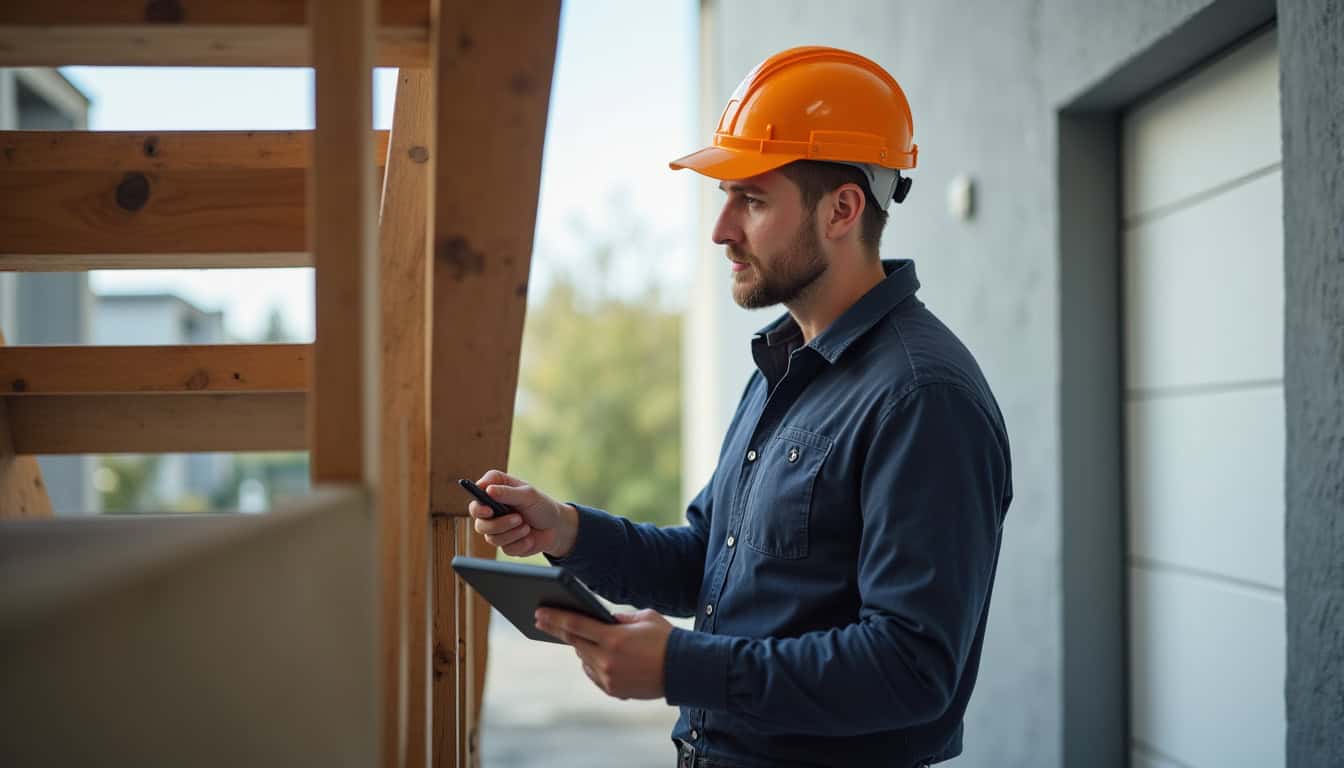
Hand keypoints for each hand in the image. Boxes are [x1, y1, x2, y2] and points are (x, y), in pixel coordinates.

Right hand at [468, 469, 578, 557]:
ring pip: (491, 537)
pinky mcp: (504, 544)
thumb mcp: (528, 495)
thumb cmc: (542, 505)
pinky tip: (529, 537)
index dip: (478, 503)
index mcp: (497, 490)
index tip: (488, 510)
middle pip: (479, 521)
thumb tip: (488, 490)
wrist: (556, 528)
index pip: (477, 492)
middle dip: (498, 523)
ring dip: (512, 533)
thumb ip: (508, 493)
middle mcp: (492, 509)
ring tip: (527, 526)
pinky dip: (521, 543)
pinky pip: (505, 548)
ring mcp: (497, 528)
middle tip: (517, 518)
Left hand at [535, 608, 672, 699]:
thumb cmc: (666, 639)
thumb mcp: (644, 618)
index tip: (539, 613)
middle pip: (574, 643)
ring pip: (583, 659)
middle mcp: (607, 660)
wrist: (685, 670)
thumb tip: (601, 619)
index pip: (576, 625)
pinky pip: (593, 674)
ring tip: (578, 636)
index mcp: (614, 638)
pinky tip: (595, 655)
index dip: (555, 618)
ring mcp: (608, 678)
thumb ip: (619, 618)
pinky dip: (592, 663)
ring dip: (580, 647)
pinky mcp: (613, 691)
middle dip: (557, 630)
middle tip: (542, 620)